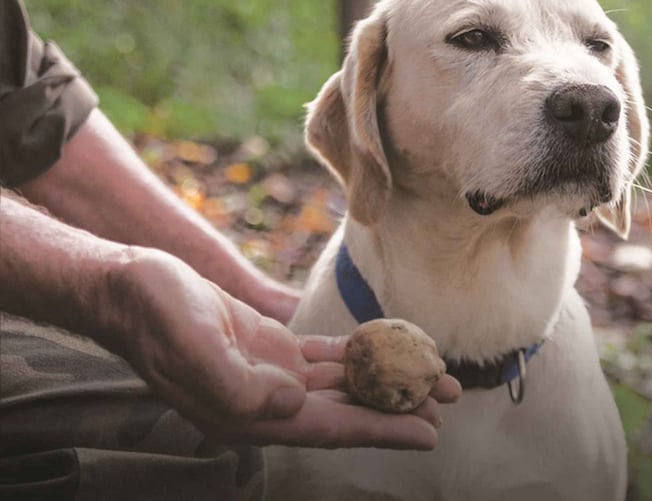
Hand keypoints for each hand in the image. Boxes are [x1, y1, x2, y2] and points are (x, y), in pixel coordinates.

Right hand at [107, 248, 460, 448]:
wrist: (132, 289)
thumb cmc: (156, 316)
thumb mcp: (191, 346)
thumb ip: (239, 384)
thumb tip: (292, 404)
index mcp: (249, 413)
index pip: (329, 428)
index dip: (380, 430)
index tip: (428, 432)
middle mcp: (267, 401)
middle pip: (347, 409)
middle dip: (398, 405)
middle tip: (448, 398)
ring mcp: (271, 375)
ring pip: (343, 383)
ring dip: (386, 379)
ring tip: (431, 375)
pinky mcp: (272, 348)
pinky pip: (326, 355)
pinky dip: (359, 353)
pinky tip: (386, 348)